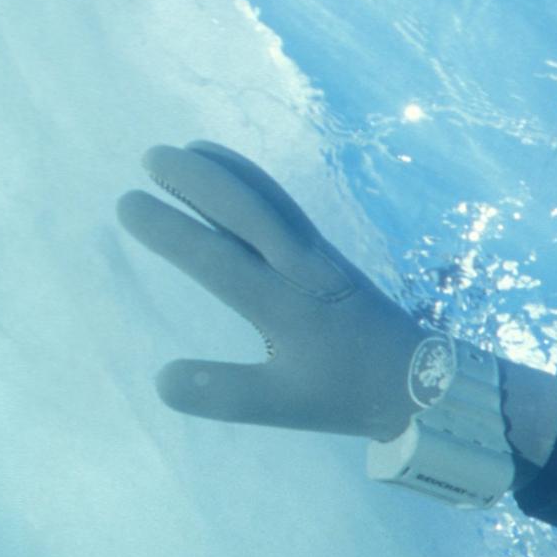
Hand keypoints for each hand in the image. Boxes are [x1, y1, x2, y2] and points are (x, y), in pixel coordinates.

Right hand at [119, 141, 429, 441]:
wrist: (428, 383)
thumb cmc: (352, 395)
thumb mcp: (288, 405)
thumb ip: (227, 394)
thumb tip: (162, 379)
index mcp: (288, 307)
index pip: (217, 259)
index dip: (172, 230)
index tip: (128, 205)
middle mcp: (305, 270)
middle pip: (247, 211)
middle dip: (197, 179)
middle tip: (148, 157)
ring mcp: (322, 257)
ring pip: (271, 202)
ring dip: (228, 173)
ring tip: (185, 150)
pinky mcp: (334, 256)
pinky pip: (289, 209)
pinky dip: (258, 185)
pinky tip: (238, 178)